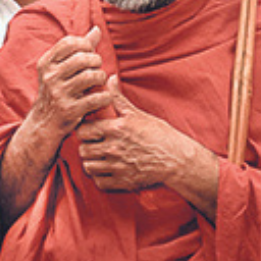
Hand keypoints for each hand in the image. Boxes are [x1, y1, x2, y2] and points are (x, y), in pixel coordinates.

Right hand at [23, 26, 111, 144]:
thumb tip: (96, 29)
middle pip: (82, 58)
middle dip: (96, 61)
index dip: (85, 44)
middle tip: (97, 68)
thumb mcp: (61, 69)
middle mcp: (50, 77)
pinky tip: (104, 97)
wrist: (44, 123)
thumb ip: (79, 49)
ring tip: (100, 81)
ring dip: (101, 78)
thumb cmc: (58, 91)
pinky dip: (105, 97)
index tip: (89, 53)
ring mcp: (59, 94)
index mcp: (46, 63)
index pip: (69, 42)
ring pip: (91, 76)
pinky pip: (97, 98)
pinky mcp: (70, 110)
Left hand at [76, 76, 212, 191]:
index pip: (83, 130)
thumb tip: (109, 79)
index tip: (91, 130)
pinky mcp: (123, 182)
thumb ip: (118, 98)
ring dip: (92, 162)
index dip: (84, 129)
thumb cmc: (160, 135)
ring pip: (88, 167)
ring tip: (99, 157)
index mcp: (116, 129)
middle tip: (94, 144)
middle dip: (87, 146)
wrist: (177, 159)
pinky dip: (100, 177)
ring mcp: (117, 167)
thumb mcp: (138, 114)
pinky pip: (99, 181)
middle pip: (83, 150)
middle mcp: (113, 148)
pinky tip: (107, 169)